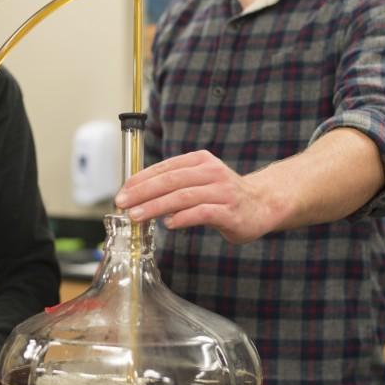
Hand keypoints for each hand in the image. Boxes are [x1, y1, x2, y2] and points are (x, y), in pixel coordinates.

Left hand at [114, 150, 276, 243]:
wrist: (263, 204)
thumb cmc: (223, 194)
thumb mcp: (199, 180)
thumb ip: (174, 184)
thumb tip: (137, 195)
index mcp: (200, 161)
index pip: (164, 168)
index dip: (141, 180)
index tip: (123, 191)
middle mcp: (211, 172)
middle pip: (170, 181)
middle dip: (142, 192)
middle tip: (122, 204)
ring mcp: (222, 191)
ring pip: (182, 197)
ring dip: (155, 206)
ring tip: (136, 216)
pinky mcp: (230, 211)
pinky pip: (202, 213)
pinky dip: (183, 218)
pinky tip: (168, 224)